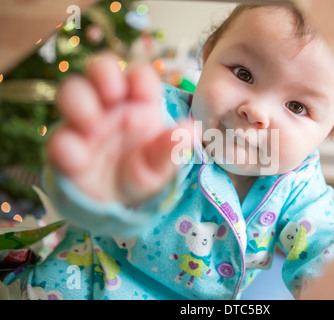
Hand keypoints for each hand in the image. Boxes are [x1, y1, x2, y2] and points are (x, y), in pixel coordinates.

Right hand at [47, 53, 193, 206]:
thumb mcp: (160, 167)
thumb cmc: (142, 174)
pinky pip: (58, 139)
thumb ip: (171, 149)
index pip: (138, 76)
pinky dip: (64, 145)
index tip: (143, 93)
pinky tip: (78, 159)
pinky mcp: (65, 149)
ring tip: (92, 126)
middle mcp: (110, 107)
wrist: (118, 206)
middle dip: (103, 73)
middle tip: (112, 94)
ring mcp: (84, 124)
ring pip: (71, 93)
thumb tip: (191, 131)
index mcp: (139, 105)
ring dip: (79, 102)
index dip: (139, 77)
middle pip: (99, 70)